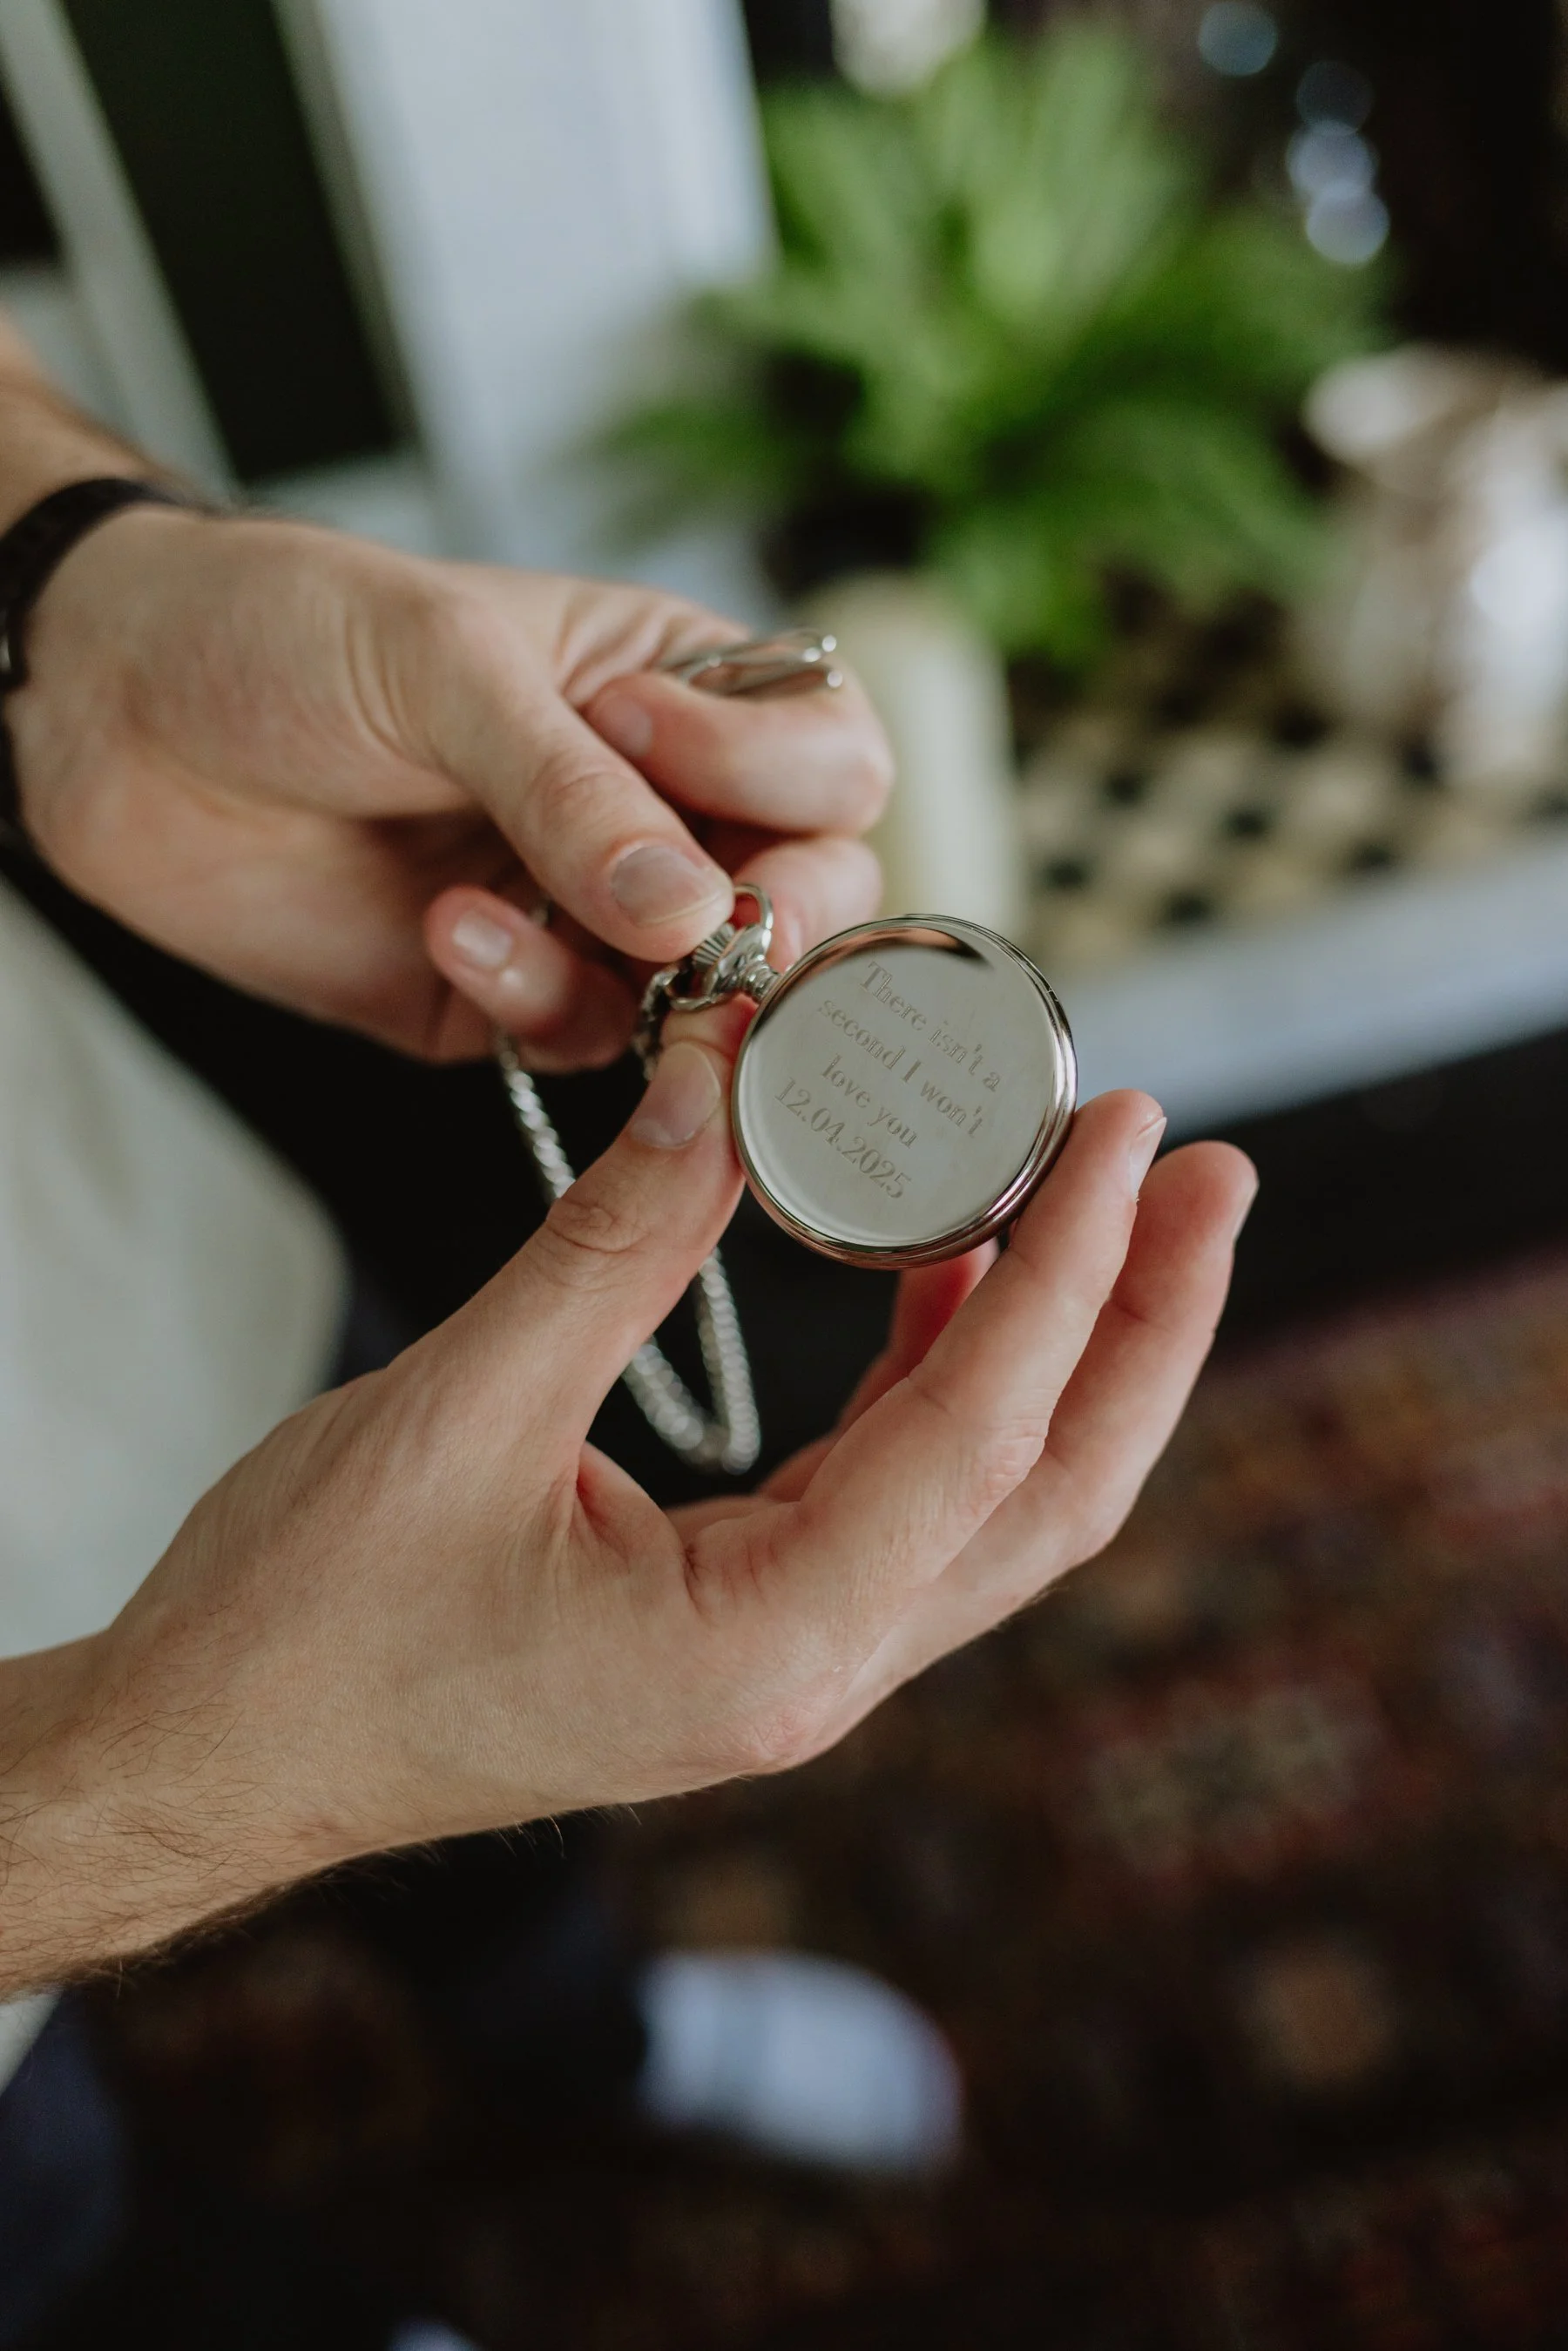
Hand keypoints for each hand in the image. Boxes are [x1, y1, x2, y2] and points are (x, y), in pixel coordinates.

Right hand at [2, 1017, 1253, 1988]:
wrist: (220, 1754)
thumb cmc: (307, 1622)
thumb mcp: (461, 1405)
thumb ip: (618, 1239)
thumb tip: (731, 1071)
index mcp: (760, 1643)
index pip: (979, 1434)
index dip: (1073, 1271)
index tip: (1130, 1135)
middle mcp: (811, 1672)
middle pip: (1051, 1490)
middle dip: (1146, 1324)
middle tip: (1207, 1169)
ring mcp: (792, 1664)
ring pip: (994, 1501)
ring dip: (1066, 1348)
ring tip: (1107, 1198)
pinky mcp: (755, 1631)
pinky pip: (903, 1499)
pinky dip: (946, 1378)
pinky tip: (939, 1272)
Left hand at [9, 507, 888, 1061]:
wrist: (117, 714)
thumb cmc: (282, 628)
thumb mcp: (445, 666)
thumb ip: (577, 792)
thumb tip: (696, 910)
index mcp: (677, 689)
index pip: (829, 756)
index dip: (787, 780)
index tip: (665, 757)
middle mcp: (657, 808)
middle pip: (807, 892)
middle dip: (766, 923)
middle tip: (701, 932)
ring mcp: (589, 912)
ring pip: (705, 992)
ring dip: (622, 975)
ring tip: (495, 909)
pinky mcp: (511, 997)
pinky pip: (581, 1037)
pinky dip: (527, 1000)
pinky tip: (445, 932)